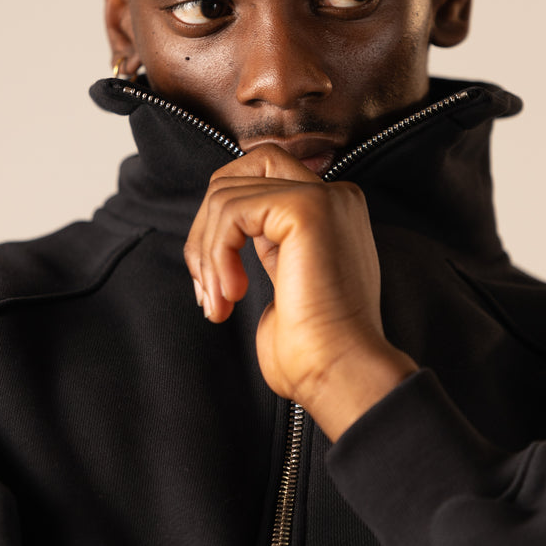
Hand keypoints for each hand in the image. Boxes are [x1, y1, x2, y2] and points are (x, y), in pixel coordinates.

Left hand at [184, 145, 415, 439]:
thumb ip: (265, 245)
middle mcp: (333, 196)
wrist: (339, 373)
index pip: (257, 181)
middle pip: (239, 172)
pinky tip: (232, 294)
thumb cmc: (312, 349)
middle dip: (205, 227)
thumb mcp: (283, 281)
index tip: (215, 284)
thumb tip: (216, 233)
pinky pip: (232, 211)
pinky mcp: (306, 208)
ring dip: (207, 253)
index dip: (221, 226)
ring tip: (219, 302)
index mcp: (330, 212)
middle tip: (205, 286)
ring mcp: (323, 197)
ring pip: (227, 193)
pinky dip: (217, 253)